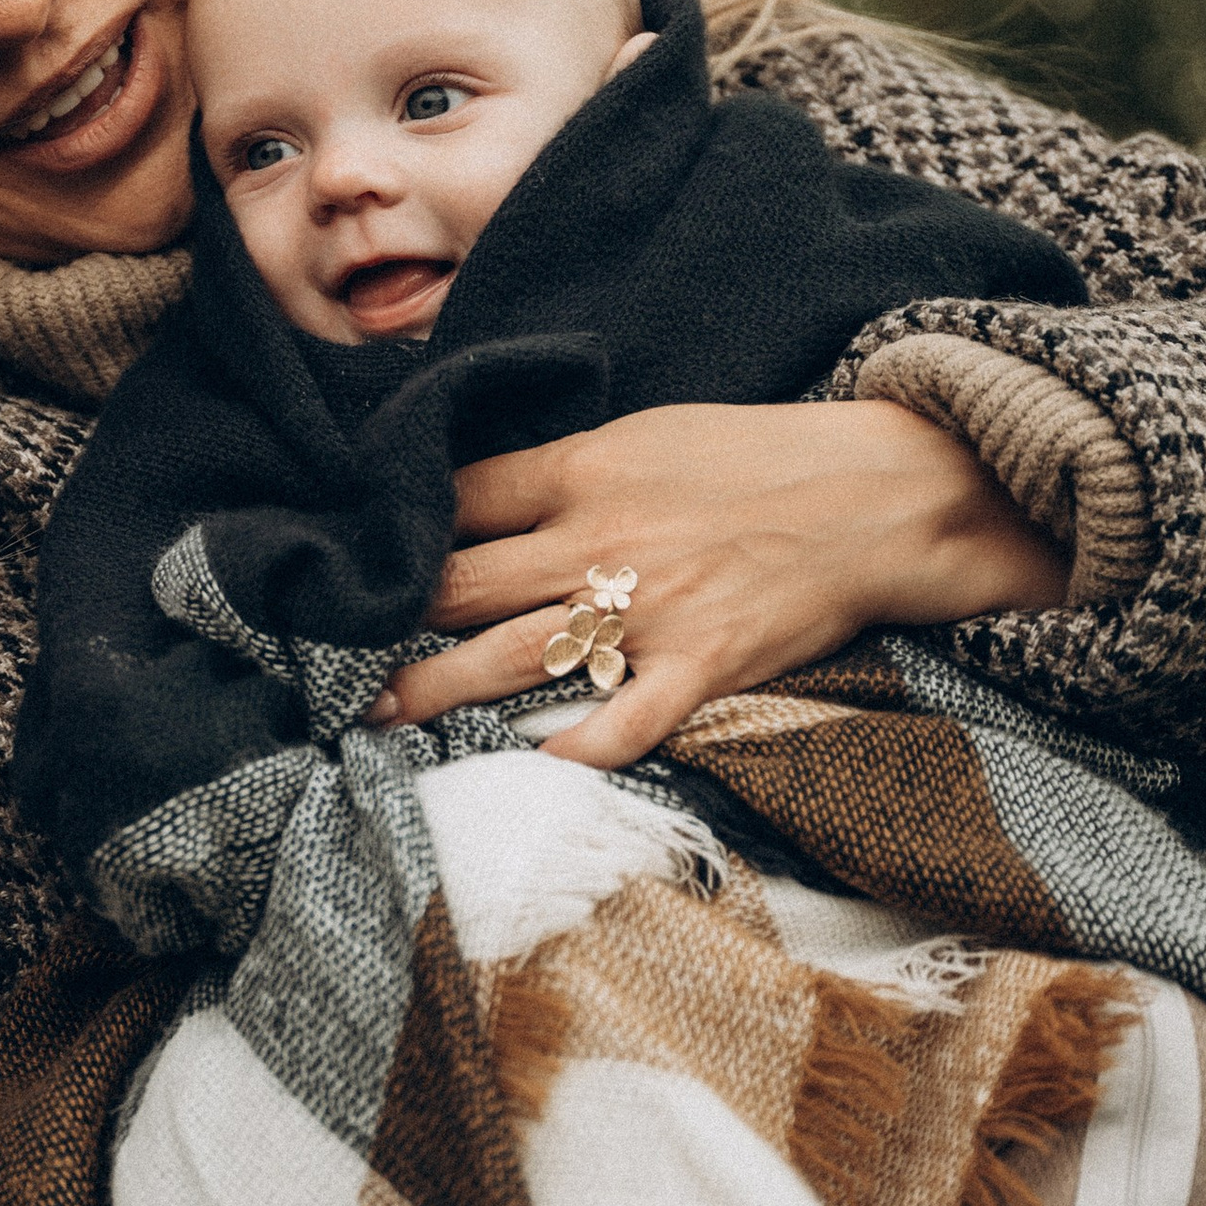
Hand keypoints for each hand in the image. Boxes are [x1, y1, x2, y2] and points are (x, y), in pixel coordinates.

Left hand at [370, 400, 1067, 772]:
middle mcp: (600, 541)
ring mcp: (649, 609)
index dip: (396, 533)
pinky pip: (626, 719)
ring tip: (377, 712)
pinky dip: (578, 750)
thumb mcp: (647, 433)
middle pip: (461, 583)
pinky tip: (529, 773)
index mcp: (582, 471)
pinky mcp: (701, 665)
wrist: (877, 492)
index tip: (354, 563)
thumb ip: (561, 469)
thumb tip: (476, 498)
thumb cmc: (757, 457)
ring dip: (436, 689)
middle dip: (387, 619)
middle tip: (328, 651)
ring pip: (513, 655)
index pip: (456, 501)